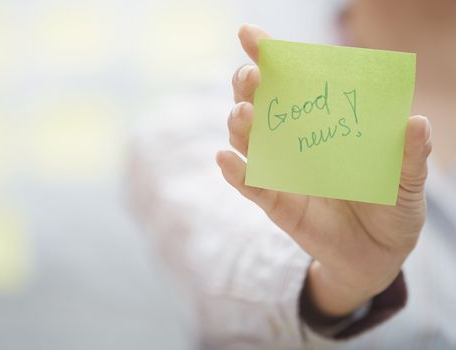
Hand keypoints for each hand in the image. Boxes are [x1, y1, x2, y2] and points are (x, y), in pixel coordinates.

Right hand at [217, 24, 431, 317]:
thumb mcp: (407, 180)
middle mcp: (295, 140)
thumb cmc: (391, 205)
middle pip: (259, 103)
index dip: (268, 57)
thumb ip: (409, 155)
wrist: (378, 253)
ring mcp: (281, 170)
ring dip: (239, 124)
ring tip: (244, 113)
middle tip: (253, 77)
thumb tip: (416, 123)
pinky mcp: (275, 203)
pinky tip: (225, 159)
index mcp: (324, 122)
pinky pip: (250, 185)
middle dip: (249, 85)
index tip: (250, 35)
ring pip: (247, 139)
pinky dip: (236, 172)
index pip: (291, 82)